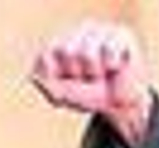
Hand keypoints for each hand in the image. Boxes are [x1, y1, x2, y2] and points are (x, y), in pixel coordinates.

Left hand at [30, 20, 151, 145]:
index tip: (68, 85)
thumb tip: (35, 77)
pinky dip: (112, 67)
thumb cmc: (91, 96)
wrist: (122, 105)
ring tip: (101, 75)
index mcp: (58, 45)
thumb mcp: (65, 98)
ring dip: (96, 74)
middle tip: (88, 81)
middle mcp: (75, 33)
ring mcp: (96, 31)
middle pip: (65, 51)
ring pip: (87, 53)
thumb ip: (49, 88)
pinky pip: (108, 51)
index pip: (45, 55)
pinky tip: (115, 67)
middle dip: (78, 76)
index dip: (57, 77)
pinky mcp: (118, 34)